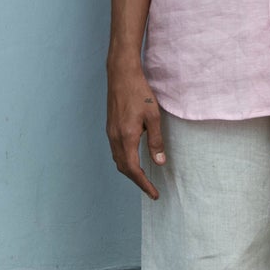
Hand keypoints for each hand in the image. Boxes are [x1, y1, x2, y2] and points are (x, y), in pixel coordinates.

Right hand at [107, 61, 165, 199]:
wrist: (121, 75)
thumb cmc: (139, 92)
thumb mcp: (153, 116)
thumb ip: (156, 140)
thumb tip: (160, 162)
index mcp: (126, 137)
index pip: (134, 169)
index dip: (144, 184)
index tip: (153, 194)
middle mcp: (115, 138)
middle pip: (124, 168)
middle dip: (137, 181)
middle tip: (151, 189)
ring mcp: (110, 132)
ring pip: (118, 160)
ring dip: (130, 172)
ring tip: (144, 178)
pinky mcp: (110, 127)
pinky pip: (116, 151)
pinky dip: (125, 161)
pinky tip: (134, 159)